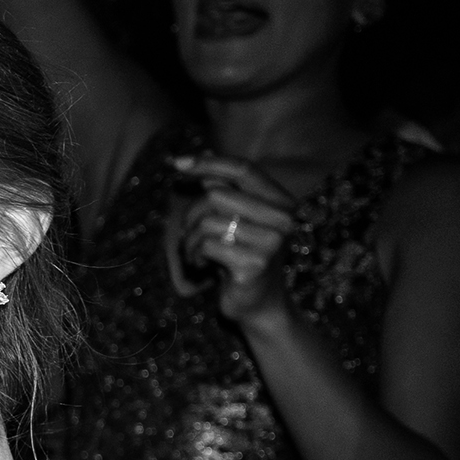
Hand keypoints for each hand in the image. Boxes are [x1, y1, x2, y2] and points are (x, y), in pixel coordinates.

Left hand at [168, 153, 299, 323]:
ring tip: (199, 253)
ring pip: (207, 222)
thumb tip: (204, 155)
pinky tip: (203, 266)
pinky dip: (194, 256)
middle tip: (192, 233)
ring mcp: (272, 243)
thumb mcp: (237, 220)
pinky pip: (206, 246)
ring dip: (191, 239)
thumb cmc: (243, 256)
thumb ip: (225, 190)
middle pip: (217, 195)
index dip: (208, 162)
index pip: (244, 169)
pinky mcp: (254, 265)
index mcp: (282, 201)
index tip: (176, 162)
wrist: (260, 304)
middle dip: (193, 214)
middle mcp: (283, 219)